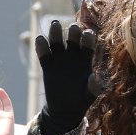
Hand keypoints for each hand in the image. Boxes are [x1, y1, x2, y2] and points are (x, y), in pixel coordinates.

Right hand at [36, 20, 96, 134]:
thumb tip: (94, 76)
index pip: (88, 44)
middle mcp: (73, 55)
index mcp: (86, 59)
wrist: (64, 110)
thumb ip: (93, 87)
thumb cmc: (81, 101)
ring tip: (55, 24)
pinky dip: (41, 46)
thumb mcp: (89, 96)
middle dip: (73, 32)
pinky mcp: (47, 65)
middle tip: (73, 27)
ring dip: (56, 32)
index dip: (88, 38)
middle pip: (73, 38)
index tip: (88, 34)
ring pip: (57, 42)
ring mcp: (59, 58)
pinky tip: (40, 40)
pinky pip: (44, 53)